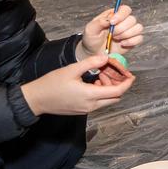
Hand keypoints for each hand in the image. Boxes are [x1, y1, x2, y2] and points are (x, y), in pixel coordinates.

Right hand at [21, 54, 135, 115]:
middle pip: (115, 98)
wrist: (36, 100)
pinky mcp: (82, 110)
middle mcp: (91, 105)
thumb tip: (106, 57)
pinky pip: (98, 102)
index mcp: (90, 95)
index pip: (117, 92)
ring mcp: (86, 110)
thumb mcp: (71, 69)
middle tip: (111, 71)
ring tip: (99, 74)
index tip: (131, 75)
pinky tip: (92, 82)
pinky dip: (100, 92)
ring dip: (108, 88)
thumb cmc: (51, 84)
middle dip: (118, 84)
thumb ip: (91, 63)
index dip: (127, 84)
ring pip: (106, 100)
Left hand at [78, 5, 143, 59]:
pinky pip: (139, 38)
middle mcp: (124, 21)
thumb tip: (110, 19)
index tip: (112, 23)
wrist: (94, 53)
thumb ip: (99, 22)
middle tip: (111, 34)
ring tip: (116, 39)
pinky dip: (131, 42)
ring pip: (138, 28)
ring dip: (126, 35)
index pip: (125, 9)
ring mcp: (130, 31)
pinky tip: (122, 44)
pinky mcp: (133, 40)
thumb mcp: (90, 29)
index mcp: (114, 15)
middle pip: (132, 19)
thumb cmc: (92, 39)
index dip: (121, 15)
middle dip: (121, 28)